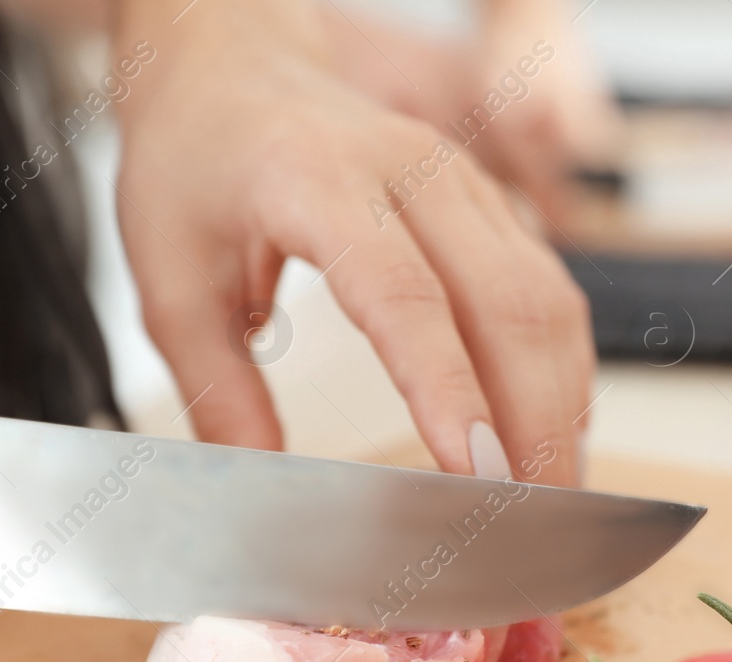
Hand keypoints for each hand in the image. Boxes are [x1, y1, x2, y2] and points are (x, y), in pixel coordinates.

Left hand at [112, 0, 592, 486]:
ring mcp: (464, 183)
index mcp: (316, 180)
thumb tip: (268, 494)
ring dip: (562, 409)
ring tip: (554, 506)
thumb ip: (219, 393)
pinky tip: (553, 441)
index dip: (449, 390)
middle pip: (508, 304)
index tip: (475, 478)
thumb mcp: (169, 281)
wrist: (230, 60)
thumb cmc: (195, 161)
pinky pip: (550, 294)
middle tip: (534, 531)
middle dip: (534, 427)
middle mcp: (411, 171)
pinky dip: (561, 377)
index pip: (405, 295)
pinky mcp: (489, 205)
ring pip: (547, 302)